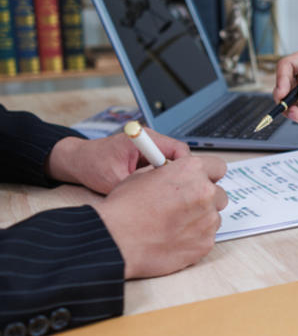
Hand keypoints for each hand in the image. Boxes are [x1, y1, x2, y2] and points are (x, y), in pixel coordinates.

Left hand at [45, 129, 190, 193]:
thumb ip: (139, 185)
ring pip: (171, 162)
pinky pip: (162, 166)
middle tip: (166, 192)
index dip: (183, 168)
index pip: (179, 150)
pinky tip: (147, 187)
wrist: (77, 160)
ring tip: (153, 189)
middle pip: (178, 156)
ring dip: (166, 177)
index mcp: (144, 139)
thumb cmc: (91, 166)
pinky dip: (158, 178)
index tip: (177, 185)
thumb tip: (160, 196)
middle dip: (175, 175)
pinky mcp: (146, 154)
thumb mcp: (115, 180)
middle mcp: (150, 139)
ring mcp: (149, 146)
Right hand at [93, 156, 228, 278]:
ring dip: (201, 219)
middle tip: (186, 206)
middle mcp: (205, 192)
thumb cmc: (125, 208)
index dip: (208, 176)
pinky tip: (174, 238)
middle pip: (220, 194)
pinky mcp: (206, 243)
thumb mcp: (144, 175)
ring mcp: (208, 219)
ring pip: (215, 217)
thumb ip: (171, 173)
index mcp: (191, 170)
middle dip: (206, 199)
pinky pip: (208, 237)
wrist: (116, 239)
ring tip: (175, 225)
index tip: (201, 182)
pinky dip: (195, 237)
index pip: (218, 167)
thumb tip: (179, 174)